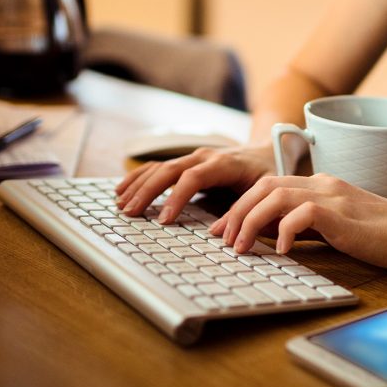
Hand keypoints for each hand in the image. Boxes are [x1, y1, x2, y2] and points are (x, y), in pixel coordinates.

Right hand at [115, 143, 276, 221]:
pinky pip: (157, 166)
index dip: (176, 197)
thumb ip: (243, 211)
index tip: (163, 220)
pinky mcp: (186, 162)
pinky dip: (139, 177)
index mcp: (223, 163)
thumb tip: (218, 235)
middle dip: (147, 191)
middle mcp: (204, 156)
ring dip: (138, 184)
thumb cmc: (267, 173)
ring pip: (159, 167)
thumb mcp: (263, 192)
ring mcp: (193, 157)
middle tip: (130, 213)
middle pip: (169, 170)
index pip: (192, 178)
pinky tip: (122, 189)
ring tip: (120, 204)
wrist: (267, 150)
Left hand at [210, 173, 386, 273]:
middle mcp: (323, 184)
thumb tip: (270, 237)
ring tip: (240, 247)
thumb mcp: (335, 228)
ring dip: (251, 220)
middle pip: (265, 185)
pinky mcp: (343, 214)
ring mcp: (333, 196)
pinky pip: (302, 214)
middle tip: (222, 238)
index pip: (269, 185)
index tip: (223, 228)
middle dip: (236, 211)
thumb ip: (305, 226)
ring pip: (276, 195)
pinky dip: (284, 231)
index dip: (241, 205)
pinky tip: (281, 251)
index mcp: (321, 185)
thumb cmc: (380, 236)